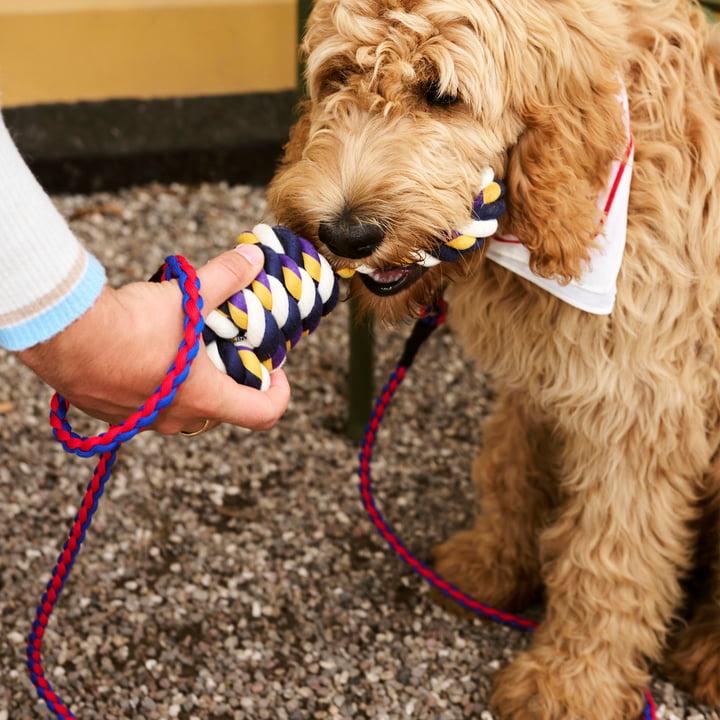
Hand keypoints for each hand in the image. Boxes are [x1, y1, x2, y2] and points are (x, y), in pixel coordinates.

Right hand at [17, 245, 290, 433]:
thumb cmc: (130, 324)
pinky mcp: (111, 415)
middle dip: (232, 382)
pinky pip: (146, 407)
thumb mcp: (188, 297)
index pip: (263, 414)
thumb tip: (254, 258)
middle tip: (229, 350)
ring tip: (187, 347)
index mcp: (205, 398)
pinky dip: (156, 386)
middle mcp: (175, 418)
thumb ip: (226, 277)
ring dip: (193, 384)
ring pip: (182, 409)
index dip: (279, 394)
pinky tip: (146, 353)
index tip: (275, 371)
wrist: (64, 334)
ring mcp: (141, 421)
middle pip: (222, 410)